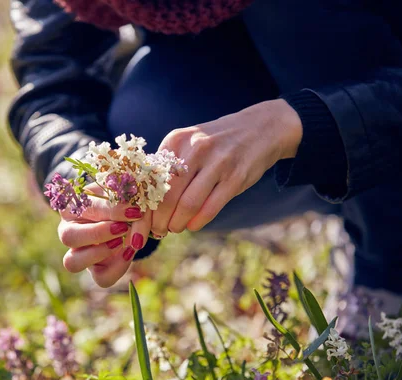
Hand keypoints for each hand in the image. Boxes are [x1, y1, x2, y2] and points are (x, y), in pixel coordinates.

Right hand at [58, 183, 151, 287]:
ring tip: (121, 242)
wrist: (130, 213)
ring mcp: (80, 254)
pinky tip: (130, 252)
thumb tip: (134, 212)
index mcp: (71, 208)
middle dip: (98, 234)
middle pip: (68, 238)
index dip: (110, 210)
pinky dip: (118, 267)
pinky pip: (101, 278)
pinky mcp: (96, 270)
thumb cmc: (120, 198)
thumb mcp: (121, 193)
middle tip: (123, 228)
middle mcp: (69, 232)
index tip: (134, 210)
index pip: (85, 208)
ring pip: (73, 263)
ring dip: (99, 253)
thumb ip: (124, 199)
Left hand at [151, 99, 302, 234]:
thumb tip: (145, 203)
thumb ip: (168, 166)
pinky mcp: (236, 177)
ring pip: (187, 204)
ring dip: (177, 223)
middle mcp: (195, 149)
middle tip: (158, 230)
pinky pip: (210, 207)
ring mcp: (217, 163)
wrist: (260, 128)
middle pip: (167, 195)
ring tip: (174, 228)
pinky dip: (197, 222)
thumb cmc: (215, 144)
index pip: (150, 179)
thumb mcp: (189, 144)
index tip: (141, 220)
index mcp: (176, 140)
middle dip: (159, 219)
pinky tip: (192, 225)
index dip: (144, 205)